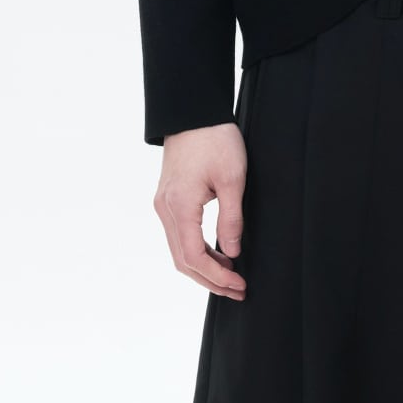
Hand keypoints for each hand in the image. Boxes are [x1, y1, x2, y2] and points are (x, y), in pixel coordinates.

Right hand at [153, 121, 248, 298]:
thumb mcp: (233, 179)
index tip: (240, 284)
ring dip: (203, 269)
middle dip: (210, 281)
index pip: (194, 257)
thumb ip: (231, 220)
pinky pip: (179, 236)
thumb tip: (232, 253)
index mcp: (179, 206)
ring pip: (179, 251)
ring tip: (232, 277)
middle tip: (238, 290)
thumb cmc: (214, 139)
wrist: (192, 112)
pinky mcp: (168, 199)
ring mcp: (163, 205)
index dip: (217, 277)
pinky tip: (218, 255)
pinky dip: (196, 252)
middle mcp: (165, 209)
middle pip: (182, 261)